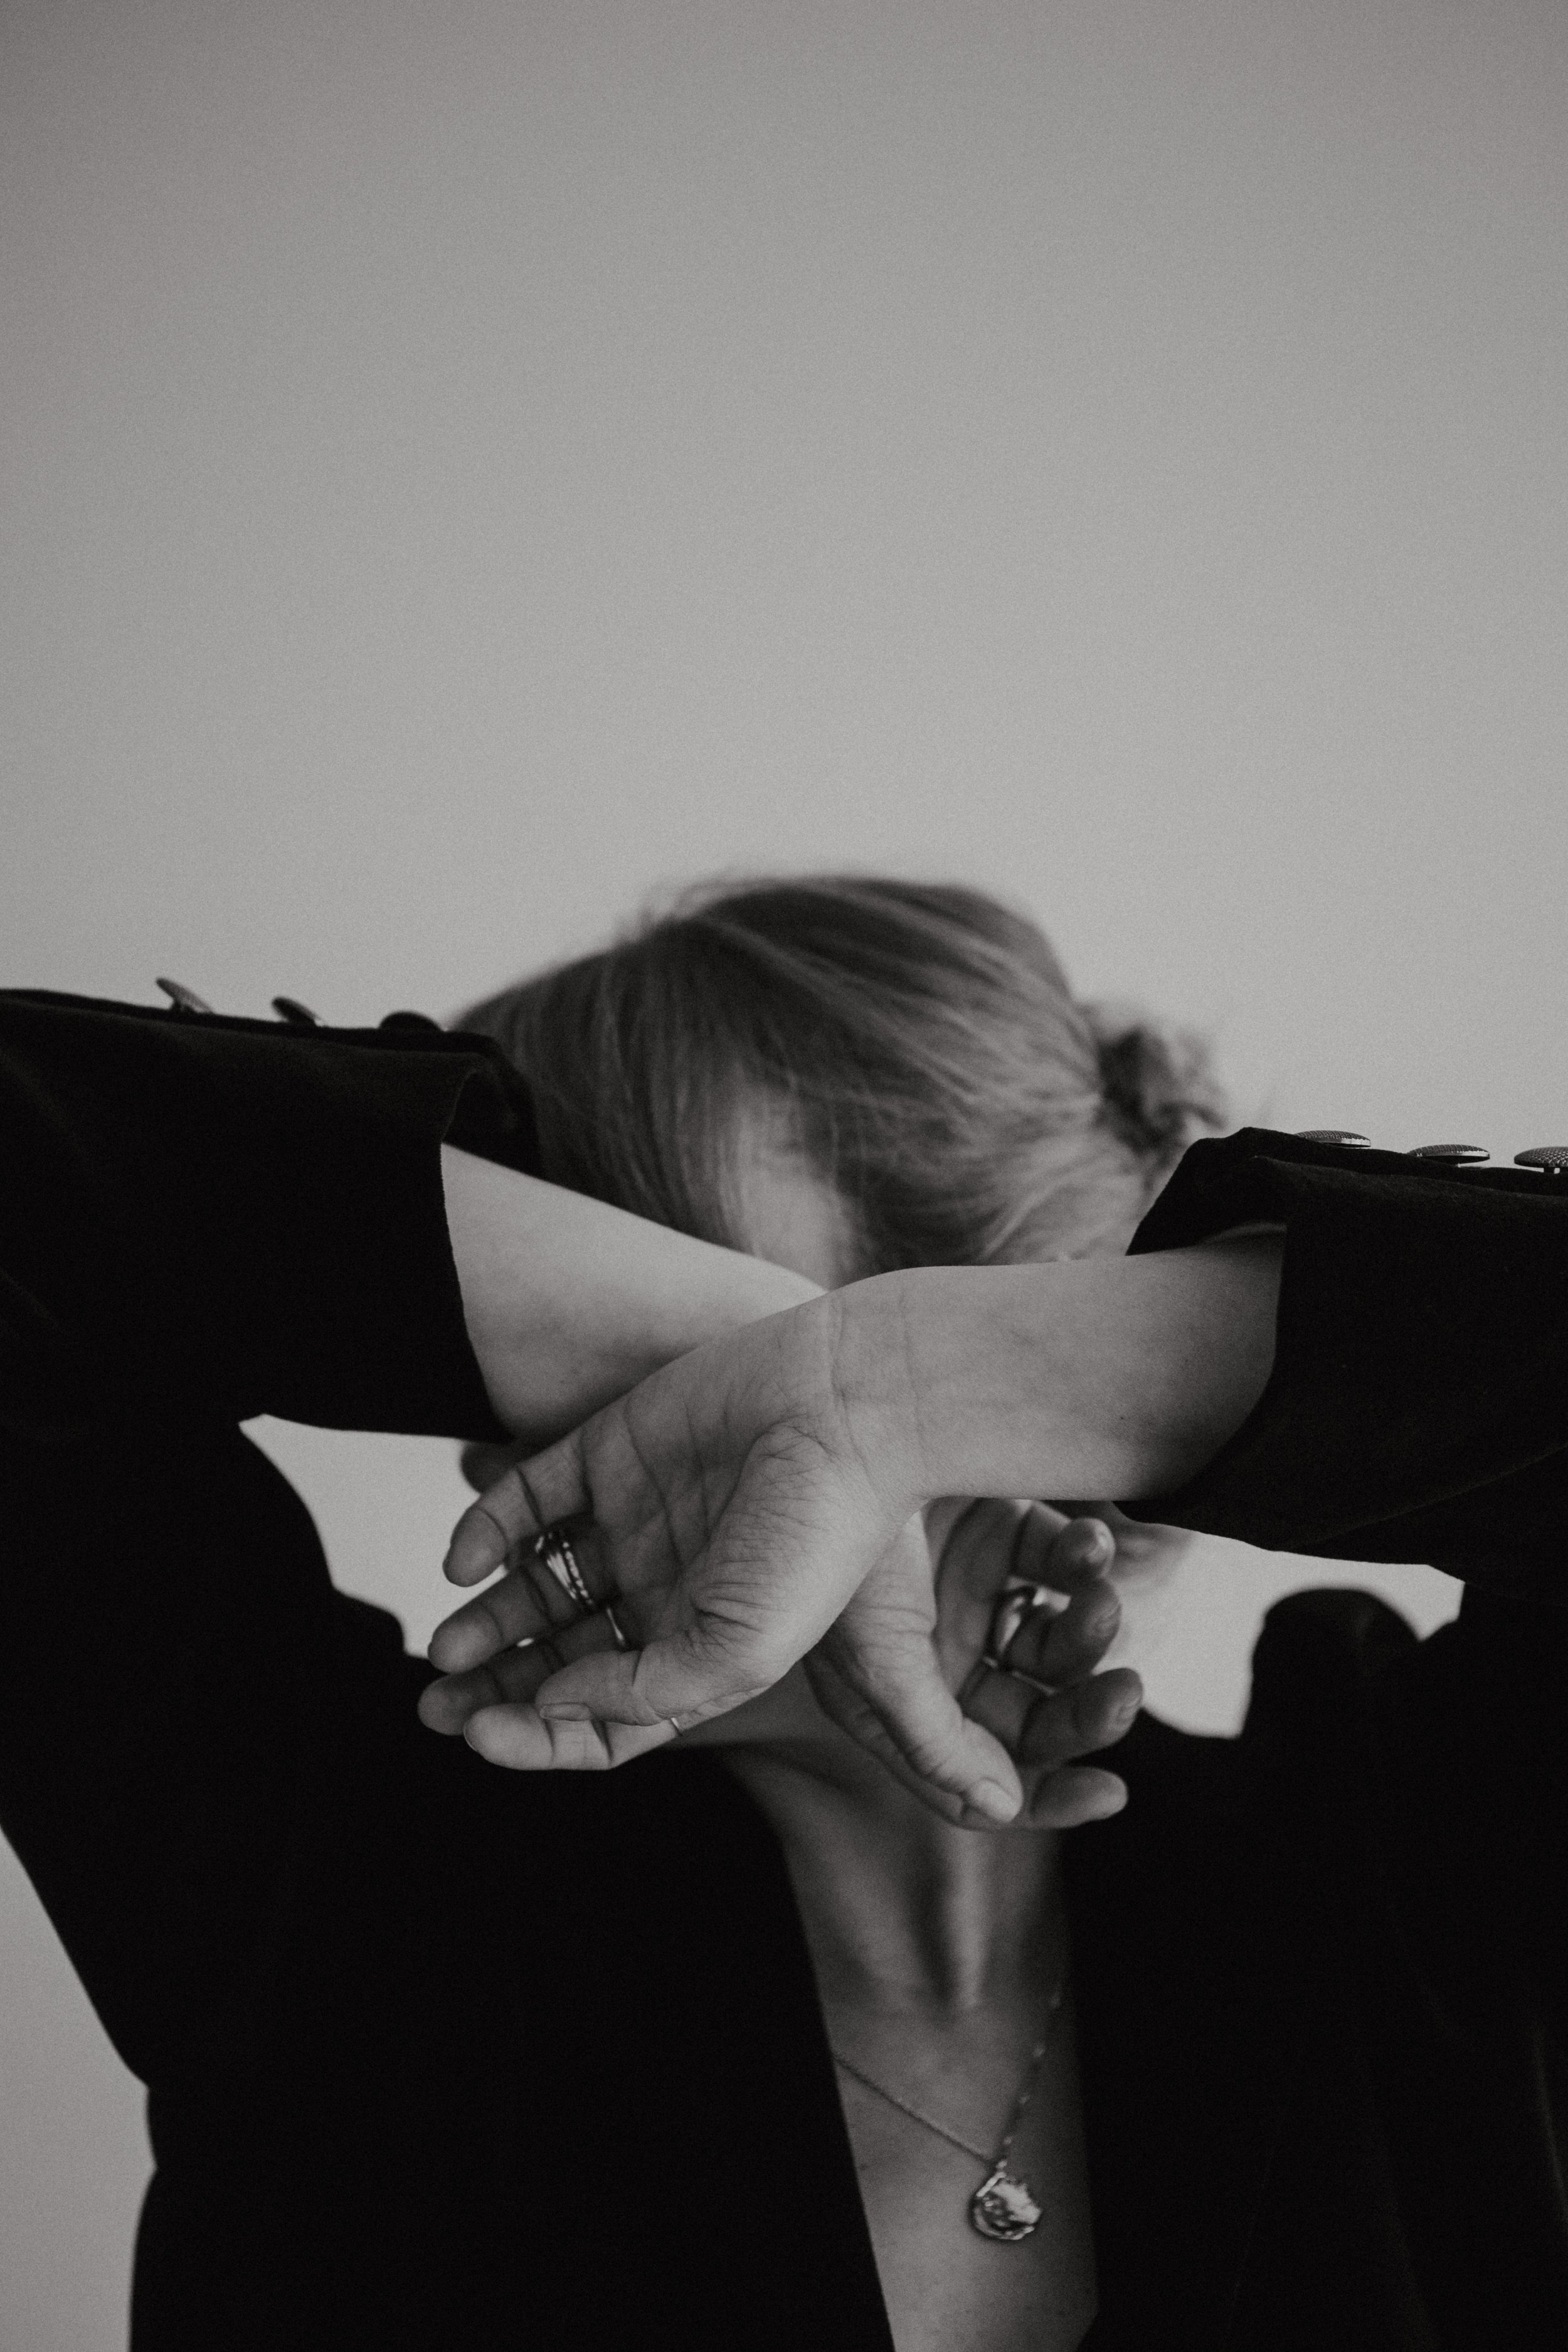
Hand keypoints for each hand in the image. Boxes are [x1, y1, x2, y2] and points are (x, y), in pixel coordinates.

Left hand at [421, 1287, 1140, 1823]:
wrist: (845, 1406)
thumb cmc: (820, 1534)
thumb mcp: (740, 1652)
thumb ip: (641, 1691)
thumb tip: (550, 1700)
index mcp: (705, 1646)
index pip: (611, 1716)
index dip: (545, 1740)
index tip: (483, 1739)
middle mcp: (668, 1587)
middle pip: (562, 1655)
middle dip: (498, 1688)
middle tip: (434, 1705)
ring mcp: (637, 1516)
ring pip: (540, 1582)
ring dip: (486, 1620)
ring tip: (445, 1646)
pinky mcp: (614, 1449)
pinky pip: (533, 1495)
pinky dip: (487, 1526)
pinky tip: (462, 1560)